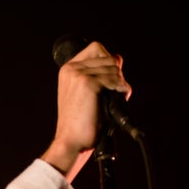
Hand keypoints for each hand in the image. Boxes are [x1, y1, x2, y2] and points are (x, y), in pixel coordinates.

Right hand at [41, 41, 131, 180]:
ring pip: (114, 68)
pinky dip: (121, 89)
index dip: (108, 61)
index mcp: (68, 69)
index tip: (108, 79)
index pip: (96, 48)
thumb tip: (118, 57)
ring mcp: (78, 75)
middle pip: (108, 57)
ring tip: (114, 99)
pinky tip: (116, 100)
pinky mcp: (88, 84)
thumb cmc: (80, 121)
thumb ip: (98, 74)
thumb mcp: (86, 93)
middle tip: (113, 92)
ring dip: (120, 84)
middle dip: (116, 74)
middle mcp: (71, 68)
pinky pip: (115, 79)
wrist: (71, 140)